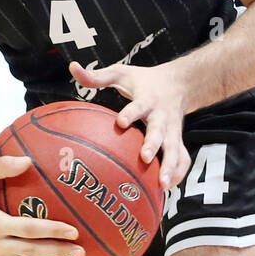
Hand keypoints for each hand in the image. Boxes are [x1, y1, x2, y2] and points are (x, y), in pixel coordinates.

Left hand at [69, 61, 190, 189]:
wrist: (179, 82)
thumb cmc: (143, 80)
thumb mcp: (120, 73)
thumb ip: (97, 76)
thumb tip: (72, 67)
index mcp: (147, 99)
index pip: (139, 106)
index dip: (130, 114)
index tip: (121, 122)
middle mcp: (161, 116)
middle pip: (159, 132)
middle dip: (153, 145)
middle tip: (145, 158)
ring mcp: (172, 131)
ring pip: (175, 150)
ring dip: (170, 167)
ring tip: (163, 185)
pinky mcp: (177, 140)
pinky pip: (182, 158)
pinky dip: (178, 173)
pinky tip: (168, 188)